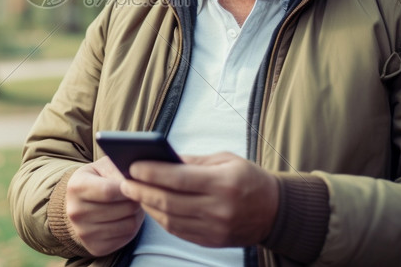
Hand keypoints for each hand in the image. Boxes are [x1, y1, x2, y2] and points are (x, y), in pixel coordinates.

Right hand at [65, 157, 144, 255]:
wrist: (80, 204)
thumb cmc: (97, 179)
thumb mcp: (103, 167)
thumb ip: (118, 169)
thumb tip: (136, 181)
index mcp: (76, 187)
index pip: (110, 191)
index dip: (128, 187)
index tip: (134, 183)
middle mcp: (76, 212)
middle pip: (124, 208)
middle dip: (136, 199)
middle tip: (135, 194)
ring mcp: (84, 233)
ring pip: (129, 224)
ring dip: (137, 214)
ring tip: (131, 204)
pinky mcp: (95, 248)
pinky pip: (127, 237)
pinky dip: (133, 227)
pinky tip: (125, 217)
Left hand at [119, 151, 278, 247]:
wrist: (276, 212)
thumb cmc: (249, 178)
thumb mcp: (226, 160)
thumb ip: (194, 162)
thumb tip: (161, 159)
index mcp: (223, 183)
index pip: (179, 179)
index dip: (153, 173)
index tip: (134, 166)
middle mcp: (219, 209)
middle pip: (170, 201)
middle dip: (143, 190)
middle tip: (124, 181)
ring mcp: (215, 229)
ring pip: (171, 219)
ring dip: (148, 206)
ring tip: (133, 193)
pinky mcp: (212, 241)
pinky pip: (178, 231)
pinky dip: (161, 219)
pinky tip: (151, 207)